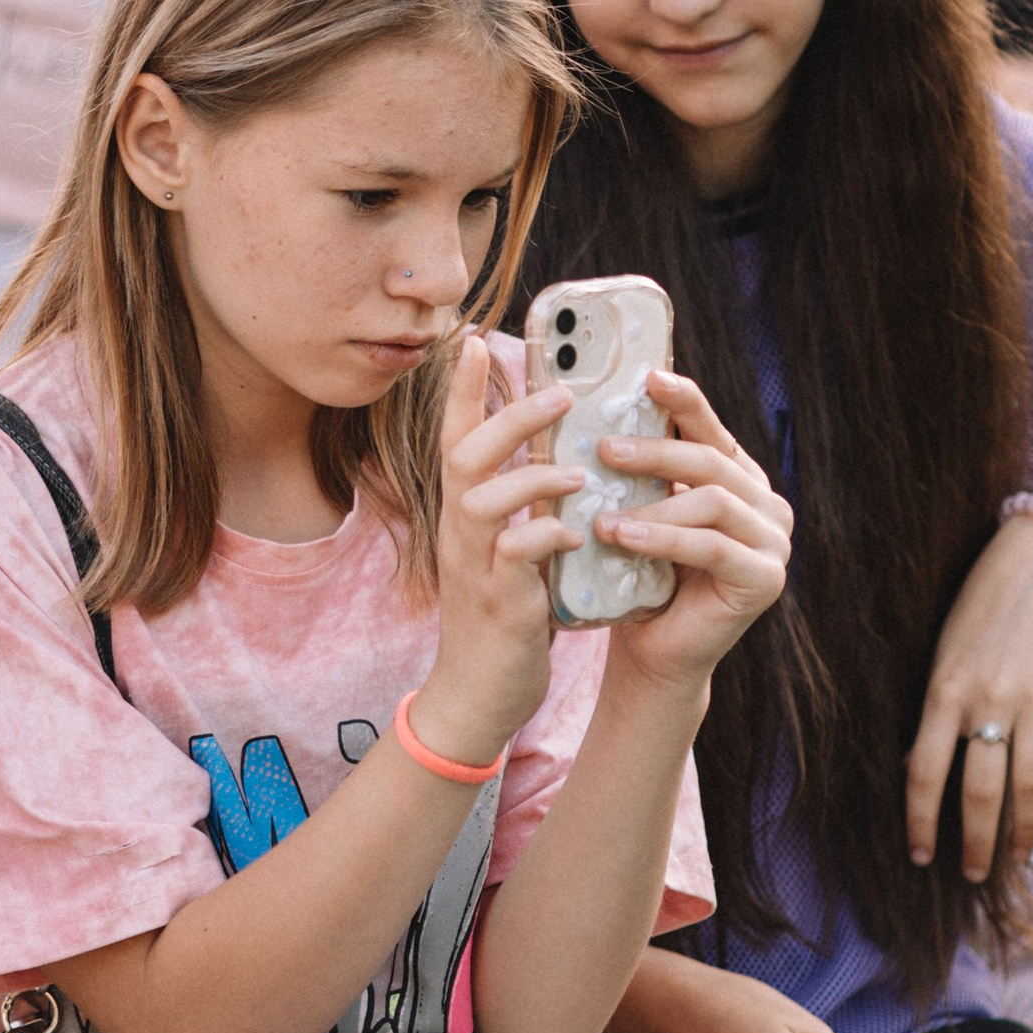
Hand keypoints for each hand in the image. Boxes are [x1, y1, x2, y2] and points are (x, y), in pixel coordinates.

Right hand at [416, 333, 585, 767]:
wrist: (480, 693)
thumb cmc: (506, 614)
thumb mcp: (510, 549)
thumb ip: (526, 505)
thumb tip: (561, 456)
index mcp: (464, 513)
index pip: (456, 438)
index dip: (465, 390)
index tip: (475, 338)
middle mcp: (459, 531)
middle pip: (464, 454)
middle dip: (509, 417)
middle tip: (560, 391)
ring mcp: (473, 565)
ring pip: (480, 499)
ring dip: (531, 476)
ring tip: (576, 469)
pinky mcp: (498, 602)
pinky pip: (513, 556)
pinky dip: (544, 535)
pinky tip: (574, 530)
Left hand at [596, 371, 792, 692]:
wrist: (652, 653)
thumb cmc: (639, 577)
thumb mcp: (639, 512)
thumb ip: (638, 470)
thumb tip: (600, 412)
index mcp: (740, 480)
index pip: (712, 430)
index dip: (684, 400)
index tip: (648, 378)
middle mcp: (767, 505)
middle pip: (712, 461)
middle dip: (657, 451)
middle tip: (603, 448)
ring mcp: (775, 543)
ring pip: (714, 501)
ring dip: (654, 503)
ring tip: (602, 514)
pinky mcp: (766, 579)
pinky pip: (714, 547)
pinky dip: (665, 539)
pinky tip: (624, 536)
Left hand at [906, 513, 1032, 881]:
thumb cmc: (982, 607)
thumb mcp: (943, 651)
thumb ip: (936, 709)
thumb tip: (923, 771)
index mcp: (944, 689)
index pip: (924, 773)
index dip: (920, 821)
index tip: (920, 854)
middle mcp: (990, 700)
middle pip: (981, 792)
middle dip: (975, 842)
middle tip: (972, 873)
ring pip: (1031, 787)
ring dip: (1022, 831)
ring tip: (1014, 855)